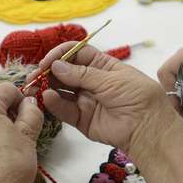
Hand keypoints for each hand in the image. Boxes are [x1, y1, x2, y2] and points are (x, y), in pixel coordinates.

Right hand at [26, 42, 176, 159]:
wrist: (148, 128)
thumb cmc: (137, 96)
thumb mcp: (111, 79)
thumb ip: (82, 74)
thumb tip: (56, 66)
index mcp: (102, 66)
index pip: (76, 54)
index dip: (61, 54)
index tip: (47, 61)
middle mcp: (92, 81)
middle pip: (65, 72)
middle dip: (49, 72)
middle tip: (34, 75)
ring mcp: (85, 100)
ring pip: (61, 91)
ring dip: (46, 87)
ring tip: (34, 87)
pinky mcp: (82, 119)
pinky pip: (65, 110)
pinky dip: (54, 103)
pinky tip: (48, 98)